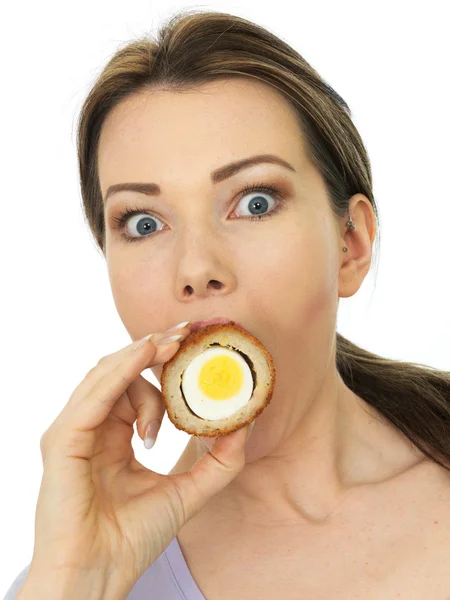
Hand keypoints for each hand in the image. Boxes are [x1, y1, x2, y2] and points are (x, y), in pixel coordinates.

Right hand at [31, 324, 251, 593]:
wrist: (99, 576)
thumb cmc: (132, 538)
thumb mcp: (187, 492)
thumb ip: (218, 462)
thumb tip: (245, 424)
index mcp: (111, 437)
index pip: (134, 387)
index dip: (162, 365)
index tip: (193, 347)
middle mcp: (90, 428)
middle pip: (119, 373)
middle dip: (153, 350)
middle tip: (187, 334)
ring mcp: (74, 431)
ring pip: (106, 376)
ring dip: (141, 355)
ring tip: (175, 343)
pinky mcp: (63, 440)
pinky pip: (94, 396)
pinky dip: (122, 370)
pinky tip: (148, 353)